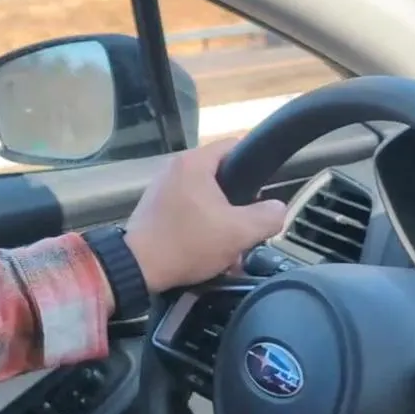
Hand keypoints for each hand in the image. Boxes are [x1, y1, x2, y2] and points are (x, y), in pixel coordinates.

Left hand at [123, 138, 287, 293]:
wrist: (137, 267)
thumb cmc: (188, 243)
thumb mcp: (239, 231)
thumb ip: (268, 216)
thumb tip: (277, 209)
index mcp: (194, 162)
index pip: (235, 146)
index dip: (256, 165)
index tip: (266, 190)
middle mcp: (176, 168)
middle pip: (223, 177)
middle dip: (240, 205)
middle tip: (249, 227)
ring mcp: (163, 188)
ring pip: (208, 199)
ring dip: (223, 223)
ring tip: (231, 249)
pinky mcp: (156, 208)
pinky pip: (190, 211)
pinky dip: (204, 228)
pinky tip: (212, 254)